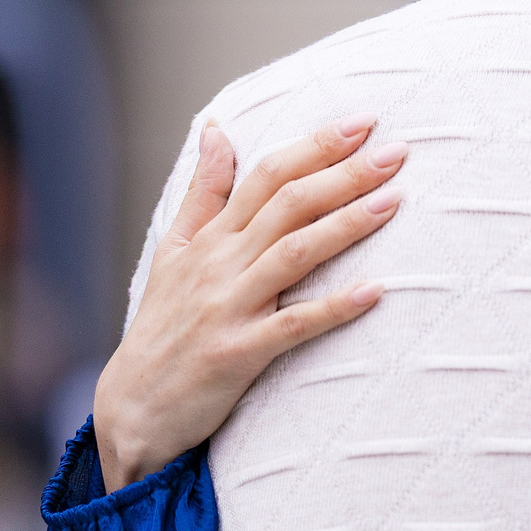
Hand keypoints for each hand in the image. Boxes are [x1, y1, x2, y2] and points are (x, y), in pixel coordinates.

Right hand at [91, 116, 405, 488]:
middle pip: (288, 204)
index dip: (316, 146)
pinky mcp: (237, 354)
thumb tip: (215, 128)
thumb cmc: (163, 325)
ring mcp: (229, 308)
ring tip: (395, 200)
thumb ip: (204, 192)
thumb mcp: (174, 251)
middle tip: (397, 151)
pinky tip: (376, 291)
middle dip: (344, 173)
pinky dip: (334, 307)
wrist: (133, 408)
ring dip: (347, 224)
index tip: (364, 121)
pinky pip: (293, 326)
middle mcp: (220, 264)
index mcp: (211, 237)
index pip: (267, 176)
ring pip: (294, 254)